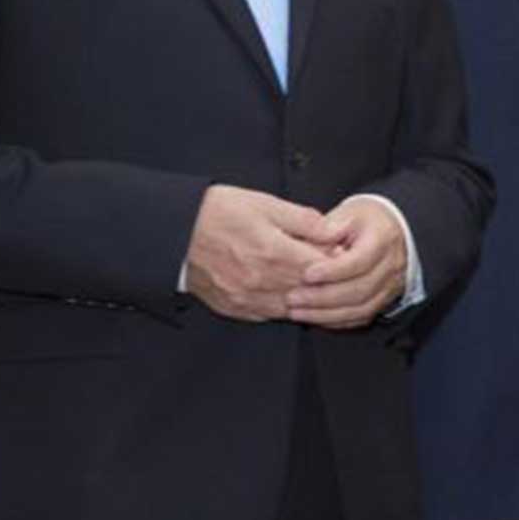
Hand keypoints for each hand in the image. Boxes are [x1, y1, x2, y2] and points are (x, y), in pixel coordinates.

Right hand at [185, 185, 332, 321]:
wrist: (174, 233)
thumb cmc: (217, 213)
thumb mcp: (265, 204)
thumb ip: (304, 220)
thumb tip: (335, 231)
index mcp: (273, 252)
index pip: (323, 267)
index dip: (339, 261)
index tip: (344, 253)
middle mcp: (262, 281)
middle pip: (312, 290)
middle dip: (328, 281)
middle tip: (336, 268)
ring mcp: (248, 298)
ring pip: (294, 308)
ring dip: (308, 297)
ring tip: (315, 281)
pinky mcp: (236, 309)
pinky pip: (270, 315)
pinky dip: (285, 306)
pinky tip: (289, 292)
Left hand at [286, 196, 407, 329]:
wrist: (388, 231)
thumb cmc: (363, 221)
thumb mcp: (346, 214)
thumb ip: (326, 227)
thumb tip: (307, 242)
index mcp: (383, 239)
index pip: (360, 261)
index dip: (332, 271)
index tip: (306, 274)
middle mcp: (391, 266)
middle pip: (360, 289)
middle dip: (323, 296)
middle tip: (293, 297)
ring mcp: (390, 286)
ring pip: (361, 308)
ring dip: (326, 313)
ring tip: (297, 311)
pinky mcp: (384, 301)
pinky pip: (360, 317)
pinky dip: (336, 320)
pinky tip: (314, 317)